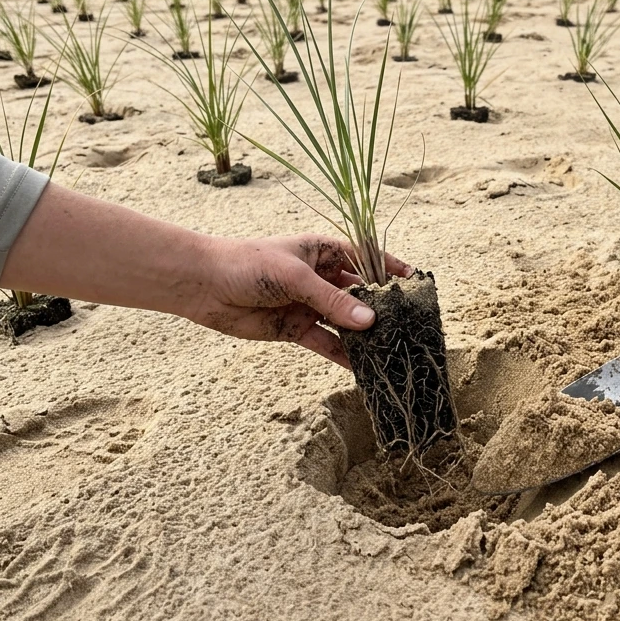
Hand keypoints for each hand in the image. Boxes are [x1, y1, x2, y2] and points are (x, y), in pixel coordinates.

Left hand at [188, 233, 412, 367]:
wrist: (204, 286)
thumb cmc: (248, 265)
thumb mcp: (295, 278)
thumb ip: (332, 301)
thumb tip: (370, 322)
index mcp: (322, 251)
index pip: (365, 258)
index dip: (389, 269)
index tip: (415, 281)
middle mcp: (320, 278)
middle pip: (359, 294)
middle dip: (381, 309)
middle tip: (409, 324)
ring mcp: (310, 305)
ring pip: (346, 322)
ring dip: (365, 336)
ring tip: (391, 350)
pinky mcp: (297, 329)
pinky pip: (327, 344)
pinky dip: (344, 356)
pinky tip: (363, 368)